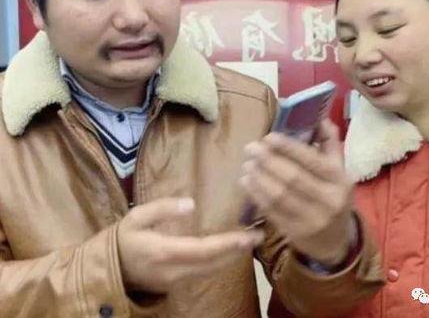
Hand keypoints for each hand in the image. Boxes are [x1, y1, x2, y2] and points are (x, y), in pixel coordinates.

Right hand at [117, 197, 263, 292]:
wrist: (109, 271)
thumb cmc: (123, 239)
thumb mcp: (136, 217)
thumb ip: (163, 208)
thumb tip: (191, 204)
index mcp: (164, 252)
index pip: (203, 250)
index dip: (227, 244)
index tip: (247, 235)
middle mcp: (175, 271)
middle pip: (213, 263)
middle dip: (237, 250)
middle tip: (259, 234)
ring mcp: (177, 281)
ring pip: (211, 270)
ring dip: (232, 256)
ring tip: (250, 240)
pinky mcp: (178, 283)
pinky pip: (205, 272)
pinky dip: (221, 260)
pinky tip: (231, 250)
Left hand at [240, 118, 354, 265]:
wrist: (336, 241)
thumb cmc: (333, 195)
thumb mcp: (339, 170)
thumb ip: (329, 143)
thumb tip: (320, 118)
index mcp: (340, 180)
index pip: (312, 160)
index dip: (288, 148)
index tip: (268, 137)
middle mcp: (328, 200)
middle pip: (292, 177)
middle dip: (268, 161)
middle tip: (250, 148)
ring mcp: (311, 219)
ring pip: (279, 195)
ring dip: (258, 177)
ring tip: (247, 164)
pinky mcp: (294, 232)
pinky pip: (271, 211)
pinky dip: (256, 194)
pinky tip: (246, 182)